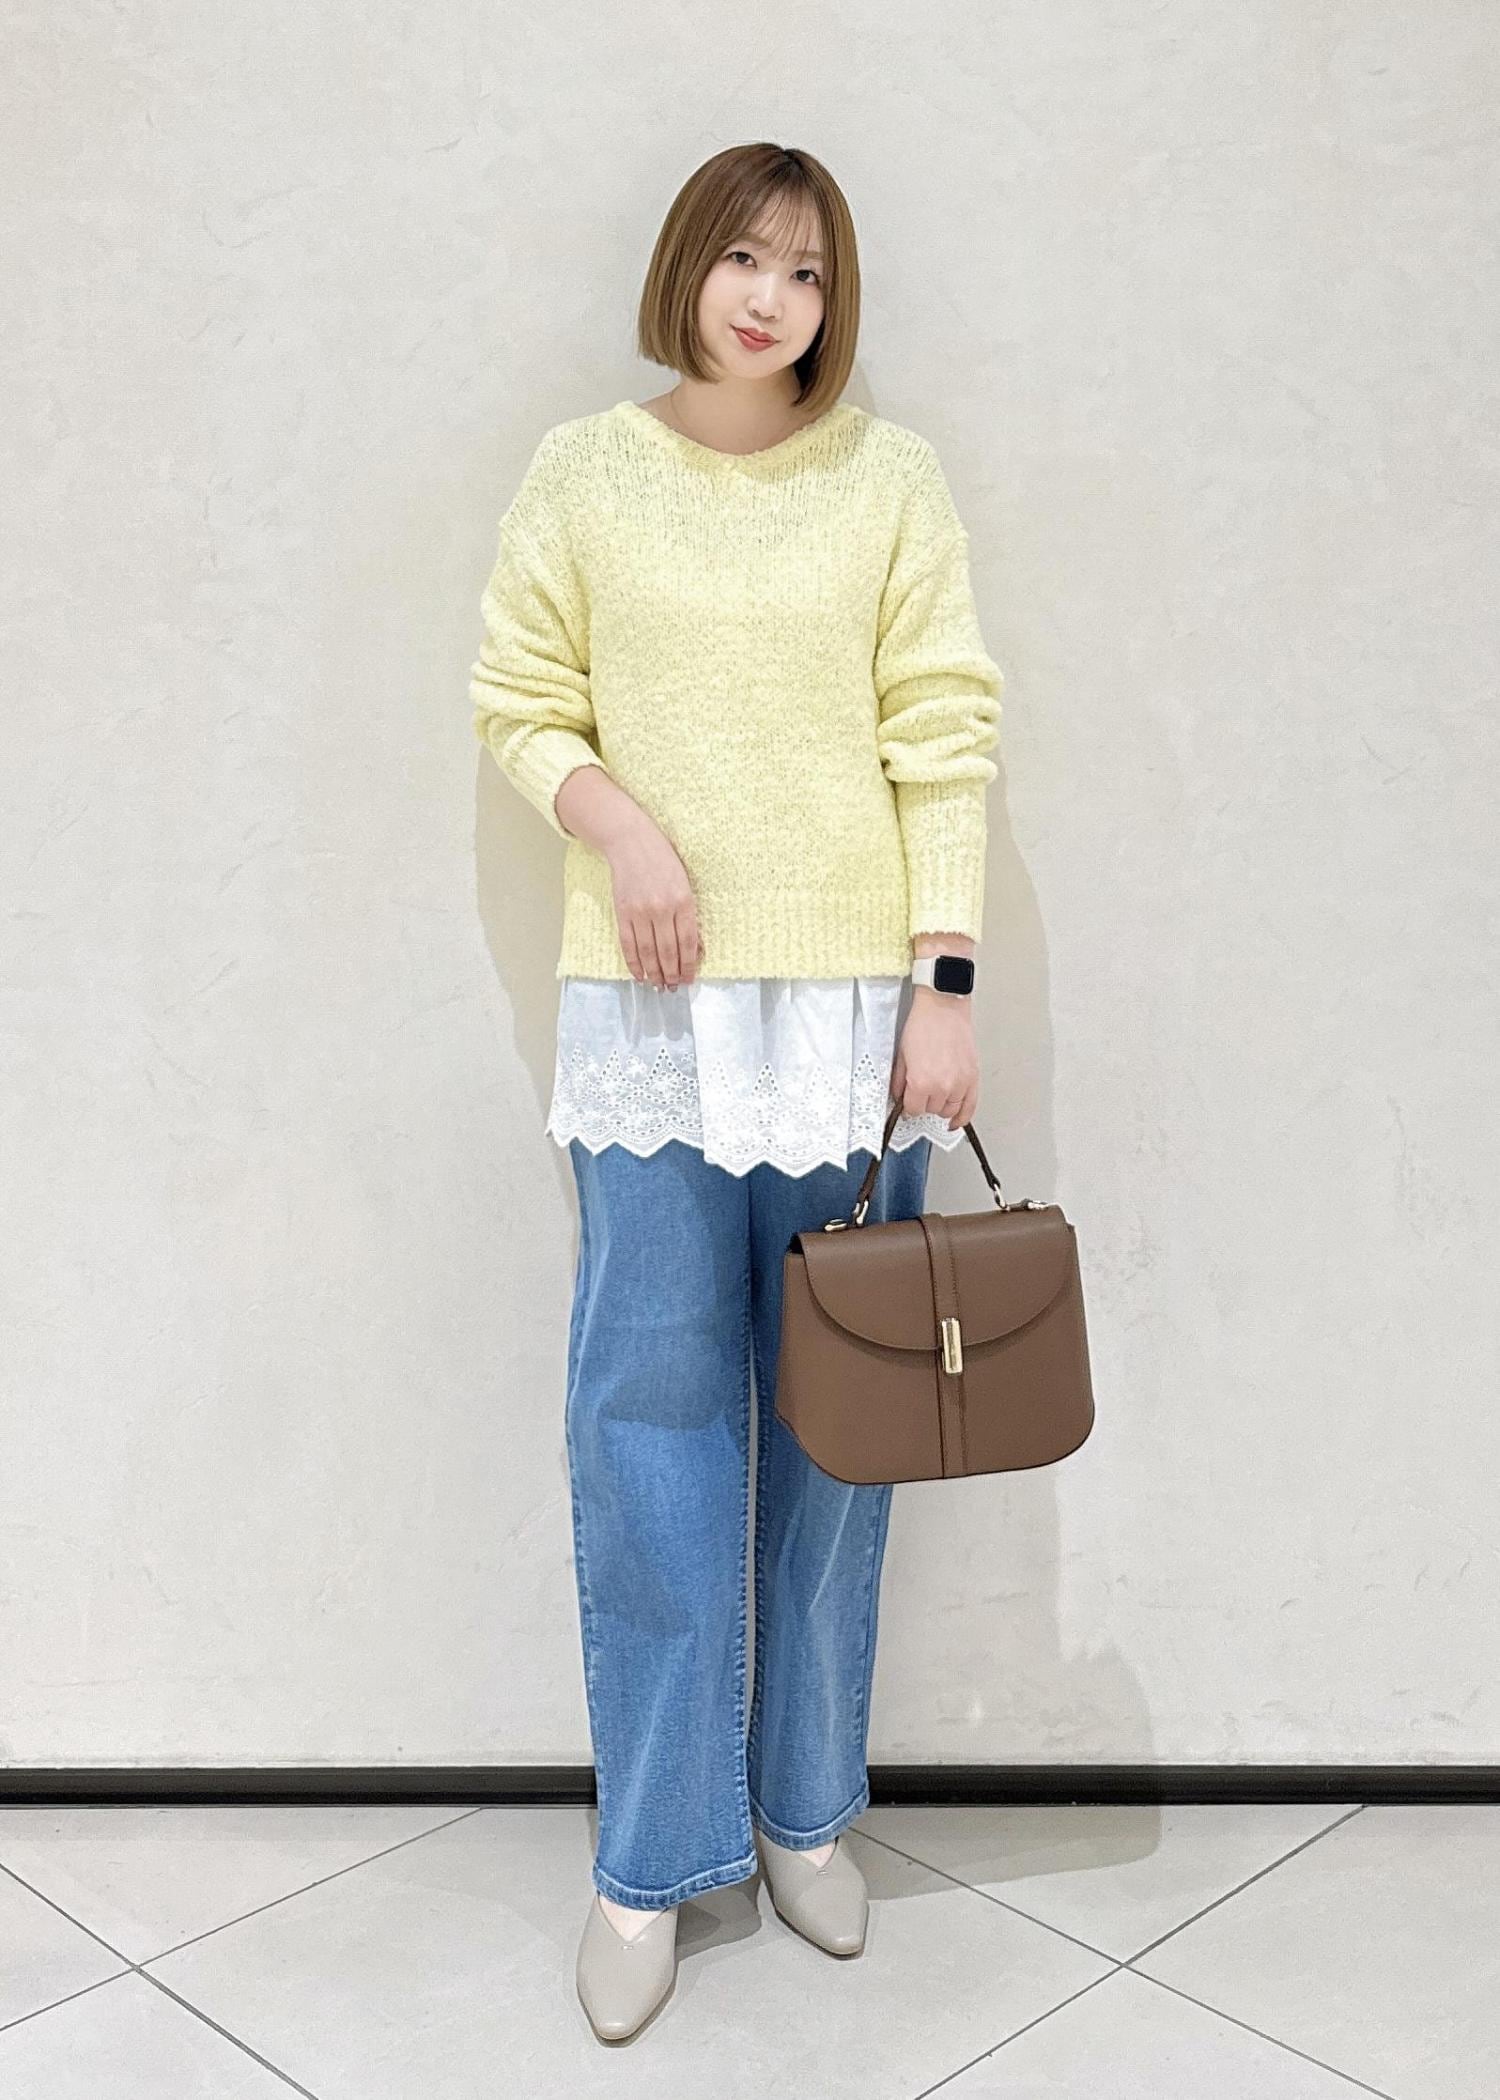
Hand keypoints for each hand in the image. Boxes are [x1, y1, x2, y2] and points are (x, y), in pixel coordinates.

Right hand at [605, 812, 700, 988]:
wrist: (631, 842)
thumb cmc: (662, 861)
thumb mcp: (684, 883)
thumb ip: (688, 913)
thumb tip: (692, 946)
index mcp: (683, 901)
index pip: (688, 942)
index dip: (689, 965)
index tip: (689, 979)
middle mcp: (662, 908)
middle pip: (668, 951)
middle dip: (672, 974)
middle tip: (674, 989)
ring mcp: (640, 912)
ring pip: (648, 952)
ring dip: (654, 973)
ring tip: (659, 987)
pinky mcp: (622, 912)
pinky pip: (628, 944)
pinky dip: (634, 963)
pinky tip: (640, 975)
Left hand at [889, 989, 978, 1129]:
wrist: (943, 1007)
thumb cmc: (923, 1025)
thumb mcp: (901, 1055)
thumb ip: (899, 1082)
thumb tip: (900, 1097)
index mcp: (921, 1083)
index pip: (913, 1110)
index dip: (909, 1104)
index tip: (909, 1099)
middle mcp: (943, 1087)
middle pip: (931, 1110)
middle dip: (925, 1101)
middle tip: (922, 1089)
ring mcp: (961, 1083)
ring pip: (950, 1110)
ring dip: (941, 1105)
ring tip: (937, 1094)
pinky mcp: (973, 1077)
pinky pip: (970, 1107)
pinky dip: (962, 1117)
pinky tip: (955, 1122)